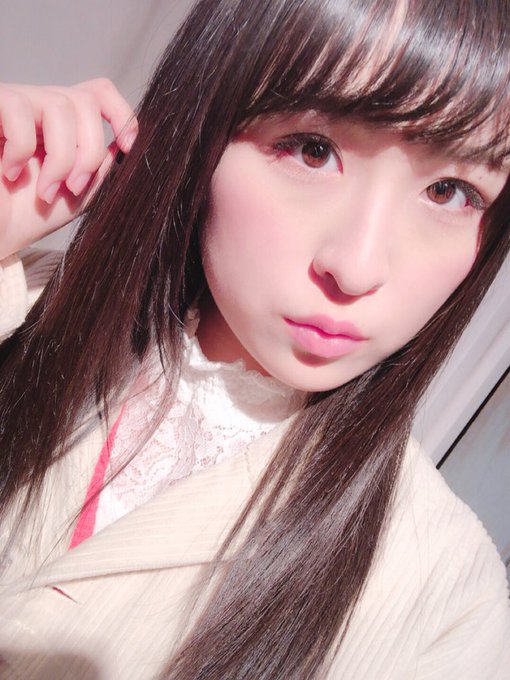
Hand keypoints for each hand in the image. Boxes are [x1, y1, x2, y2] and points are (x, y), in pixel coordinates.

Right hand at [0, 79, 137, 259]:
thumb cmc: (26, 217)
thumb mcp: (76, 195)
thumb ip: (100, 167)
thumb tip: (121, 142)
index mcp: (64, 127)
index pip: (98, 93)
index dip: (121, 112)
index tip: (128, 146)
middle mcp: (40, 109)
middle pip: (85, 101)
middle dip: (88, 152)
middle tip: (73, 188)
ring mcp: (13, 106)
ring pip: (59, 105)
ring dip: (61, 158)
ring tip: (44, 192)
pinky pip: (17, 107)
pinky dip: (22, 148)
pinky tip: (10, 173)